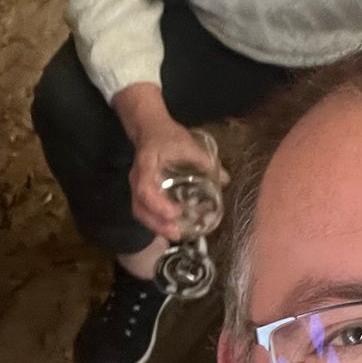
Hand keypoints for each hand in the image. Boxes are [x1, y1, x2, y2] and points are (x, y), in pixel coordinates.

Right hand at [127, 116, 226, 242]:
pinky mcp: (141, 192)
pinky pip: (144, 210)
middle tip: (177, 234)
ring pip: (140, 212)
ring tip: (176, 234)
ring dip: (156, 226)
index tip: (175, 213)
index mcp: (146, 165)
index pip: (145, 189)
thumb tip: (224, 180)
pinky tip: (172, 226)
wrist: (149, 128)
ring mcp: (137, 186)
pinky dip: (156, 221)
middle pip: (140, 208)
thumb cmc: (167, 135)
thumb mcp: (187, 144)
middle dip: (157, 224)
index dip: (158, 204)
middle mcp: (137, 179)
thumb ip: (205, 161)